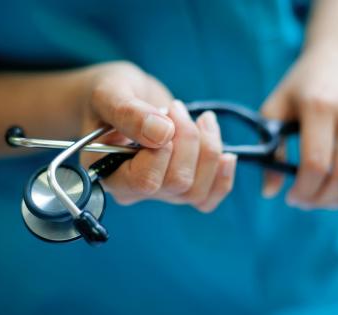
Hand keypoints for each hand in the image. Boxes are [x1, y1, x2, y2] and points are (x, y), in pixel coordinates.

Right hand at [79, 62, 236, 211]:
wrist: (124, 96)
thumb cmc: (110, 94)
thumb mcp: (109, 93)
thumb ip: (127, 112)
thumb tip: (162, 134)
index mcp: (110, 172)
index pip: (145, 181)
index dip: (163, 150)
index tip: (163, 118)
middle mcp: (135, 189)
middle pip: (178, 183)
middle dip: (188, 139)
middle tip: (176, 108)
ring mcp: (161, 190)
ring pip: (197, 190)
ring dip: (209, 149)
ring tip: (202, 118)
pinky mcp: (182, 185)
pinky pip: (208, 199)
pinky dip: (223, 178)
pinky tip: (227, 155)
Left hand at [261, 47, 337, 208]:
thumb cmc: (301, 86)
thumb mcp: (275, 108)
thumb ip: (269, 149)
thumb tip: (269, 192)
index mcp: (320, 105)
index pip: (316, 163)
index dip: (303, 190)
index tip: (292, 198)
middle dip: (324, 200)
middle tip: (308, 202)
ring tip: (330, 200)